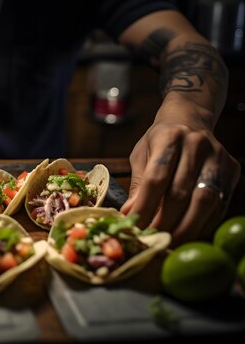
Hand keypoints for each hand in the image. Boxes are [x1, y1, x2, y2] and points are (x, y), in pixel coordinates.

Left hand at [120, 122, 240, 245]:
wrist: (191, 119)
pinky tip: (189, 232)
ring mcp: (219, 158)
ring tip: (170, 242)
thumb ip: (138, 183)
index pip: (157, 178)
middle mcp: (197, 145)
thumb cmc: (160, 140)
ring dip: (187, 227)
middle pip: (182, 192)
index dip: (145, 205)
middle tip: (152, 239)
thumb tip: (129, 214)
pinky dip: (204, 223)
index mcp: (169, 137)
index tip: (134, 225)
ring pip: (206, 201)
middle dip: (166, 221)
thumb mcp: (142, 153)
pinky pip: (220, 204)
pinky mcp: (232, 170)